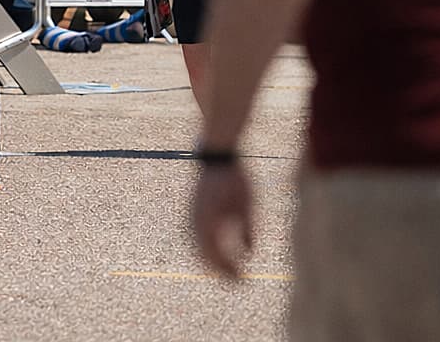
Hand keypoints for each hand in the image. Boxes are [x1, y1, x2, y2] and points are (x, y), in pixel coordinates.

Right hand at [192, 162, 253, 278]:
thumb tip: (249, 253)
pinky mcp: (192, 213)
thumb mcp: (248, 206)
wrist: (217, 158)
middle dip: (221, 270)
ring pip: (198, 249)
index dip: (228, 270)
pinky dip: (207, 250)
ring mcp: (190, 218)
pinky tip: (220, 252)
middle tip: (237, 281)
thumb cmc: (235, 180)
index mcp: (208, 222)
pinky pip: (196, 239)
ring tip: (228, 270)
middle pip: (204, 256)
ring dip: (212, 261)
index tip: (242, 280)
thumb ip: (248, 230)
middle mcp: (195, 222)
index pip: (215, 256)